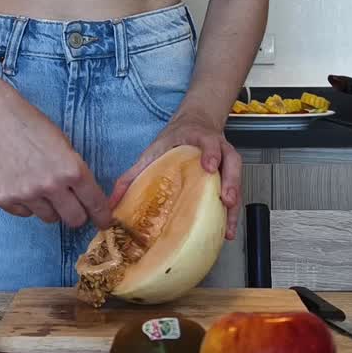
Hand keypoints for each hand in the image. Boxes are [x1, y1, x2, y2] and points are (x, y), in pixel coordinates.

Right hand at [0, 95, 111, 230]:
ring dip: (50, 208)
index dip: (101, 214)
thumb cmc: (34, 127)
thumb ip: (76, 172)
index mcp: (71, 169)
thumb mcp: (65, 146)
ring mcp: (25, 194)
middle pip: (74, 219)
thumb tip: (87, 199)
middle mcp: (50, 185)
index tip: (103, 221)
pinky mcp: (4, 199)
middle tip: (73, 207)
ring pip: (49, 218)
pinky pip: (25, 213)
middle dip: (77, 215)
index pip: (94, 202)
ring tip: (41, 186)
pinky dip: (27, 204)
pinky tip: (21, 183)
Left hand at [108, 110, 240, 239]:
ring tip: (229, 225)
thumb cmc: (176, 138)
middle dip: (231, 181)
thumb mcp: (154, 149)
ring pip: (237, 180)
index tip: (208, 167)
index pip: (209, 143)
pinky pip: (235, 193)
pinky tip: (227, 229)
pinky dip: (233, 211)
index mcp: (200, 139)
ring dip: (235, 203)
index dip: (211, 154)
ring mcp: (227, 162)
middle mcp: (219, 149)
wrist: (195, 123)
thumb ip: (134, 172)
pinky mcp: (229, 176)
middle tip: (226, 199)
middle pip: (232, 163)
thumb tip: (114, 200)